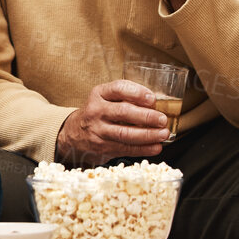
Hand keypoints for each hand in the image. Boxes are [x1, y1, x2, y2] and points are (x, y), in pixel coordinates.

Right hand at [54, 80, 169, 165]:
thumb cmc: (99, 113)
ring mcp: (97, 130)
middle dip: (146, 116)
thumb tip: (158, 105)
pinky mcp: (101, 147)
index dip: (137, 93)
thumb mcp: (106, 98)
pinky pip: (125, 149)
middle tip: (162, 120)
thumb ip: (127, 98)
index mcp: (99, 94)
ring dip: (148, 135)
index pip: (118, 89)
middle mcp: (96, 111)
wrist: (75, 133)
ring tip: (163, 134)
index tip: (152, 99)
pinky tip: (155, 147)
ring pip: (125, 134)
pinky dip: (143, 149)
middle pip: (123, 112)